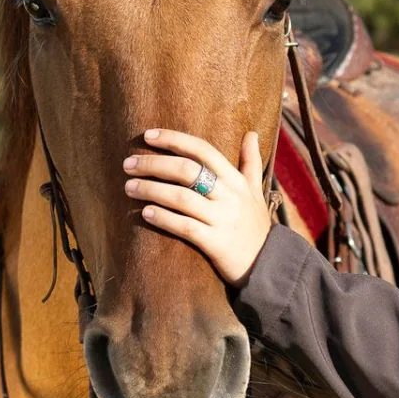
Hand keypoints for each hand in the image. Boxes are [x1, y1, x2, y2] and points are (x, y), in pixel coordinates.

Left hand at [123, 129, 270, 286]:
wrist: (270, 264)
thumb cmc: (255, 225)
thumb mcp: (256, 191)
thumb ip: (251, 162)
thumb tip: (252, 133)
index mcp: (236, 180)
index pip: (202, 150)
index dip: (174, 140)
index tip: (148, 135)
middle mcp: (230, 196)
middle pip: (187, 170)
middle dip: (154, 164)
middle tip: (128, 164)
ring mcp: (223, 219)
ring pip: (182, 197)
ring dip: (151, 190)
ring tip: (129, 187)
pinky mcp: (216, 244)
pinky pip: (185, 227)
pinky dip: (164, 218)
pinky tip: (145, 213)